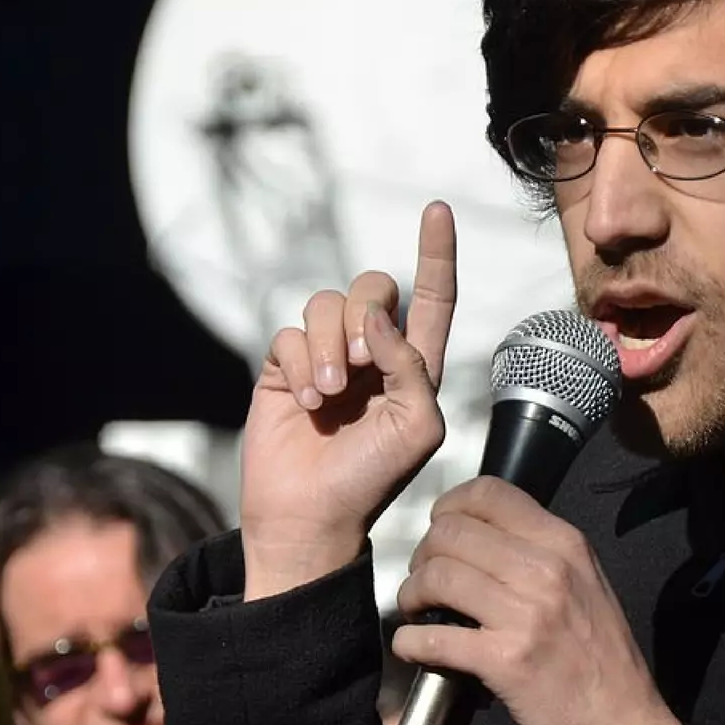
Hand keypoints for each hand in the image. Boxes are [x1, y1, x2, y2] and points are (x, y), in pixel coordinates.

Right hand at [238, 202, 457, 599]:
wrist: (312, 514)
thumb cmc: (373, 479)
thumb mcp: (418, 426)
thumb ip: (411, 365)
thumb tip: (377, 318)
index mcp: (415, 364)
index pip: (432, 296)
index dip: (437, 252)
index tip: (439, 209)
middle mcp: (372, 352)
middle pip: (373, 286)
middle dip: (364, 315)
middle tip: (358, 368)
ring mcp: (327, 356)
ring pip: (326, 302)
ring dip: (328, 345)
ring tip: (330, 394)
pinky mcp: (284, 367)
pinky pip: (289, 332)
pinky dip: (300, 364)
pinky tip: (307, 403)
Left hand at [391, 477, 702, 724]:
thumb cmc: (602, 662)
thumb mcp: (586, 586)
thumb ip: (541, 555)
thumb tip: (478, 536)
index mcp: (566, 544)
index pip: (489, 492)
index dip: (448, 507)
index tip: (439, 532)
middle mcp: (548, 569)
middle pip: (452, 532)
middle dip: (423, 555)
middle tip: (424, 582)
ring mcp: (527, 614)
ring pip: (438, 576)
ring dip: (411, 595)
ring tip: (417, 612)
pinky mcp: (506, 661)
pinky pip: (433, 637)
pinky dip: (410, 642)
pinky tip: (412, 648)